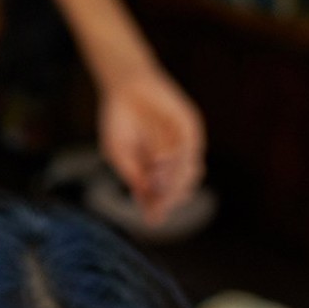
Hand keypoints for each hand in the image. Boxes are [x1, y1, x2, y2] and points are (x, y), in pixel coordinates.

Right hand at [97, 69, 205, 224]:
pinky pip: (191, 150)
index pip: (160, 194)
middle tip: (159, 204)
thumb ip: (132, 174)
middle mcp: (172, 160)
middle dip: (168, 197)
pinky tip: (159, 162)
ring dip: (174, 181)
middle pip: (178, 188)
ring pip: (189, 172)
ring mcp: (184, 145)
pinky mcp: (191, 129)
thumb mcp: (117, 152)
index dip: (157, 207)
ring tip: (156, 180)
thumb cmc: (117, 120)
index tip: (153, 220)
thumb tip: (145, 196)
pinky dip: (177, 160)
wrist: (125, 87)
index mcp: (153, 169)